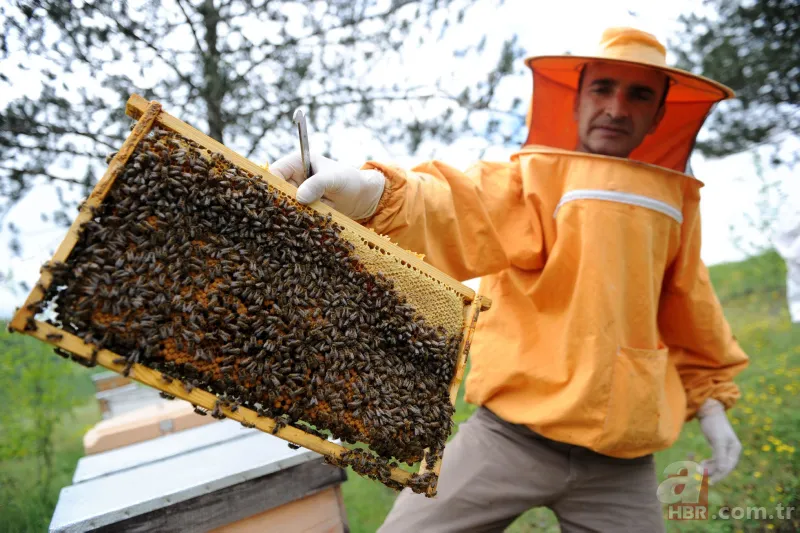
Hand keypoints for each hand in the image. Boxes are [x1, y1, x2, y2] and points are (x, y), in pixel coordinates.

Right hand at [269, 152, 384, 219]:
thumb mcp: (334, 179)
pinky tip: (297, 230)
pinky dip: (295, 223)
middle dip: (277, 203)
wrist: (362, 197)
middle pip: (275, 191)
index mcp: (296, 163)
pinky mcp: (302, 209)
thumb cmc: (349, 180)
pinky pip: (294, 216)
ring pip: (283, 206)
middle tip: (281, 216)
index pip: (275, 172)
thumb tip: (300, 197)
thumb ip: (317, 185)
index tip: (273, 200)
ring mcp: (297, 195)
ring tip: (290, 224)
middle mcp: (293, 178)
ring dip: (287, 215)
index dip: (270, 185)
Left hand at [697, 398, 741, 484]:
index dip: (719, 475)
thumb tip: (723, 471)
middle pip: (723, 466)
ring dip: (709, 468)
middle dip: (713, 473)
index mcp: (735, 449)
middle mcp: (732, 450)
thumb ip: (720, 455)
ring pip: (718, 464)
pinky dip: (708, 463)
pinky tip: (701, 464)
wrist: (708, 410)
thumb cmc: (714, 424)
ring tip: (698, 469)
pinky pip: (715, 459)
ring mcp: (725, 448)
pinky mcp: (717, 446)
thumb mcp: (717, 440)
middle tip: (701, 478)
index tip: (710, 482)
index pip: (728, 467)